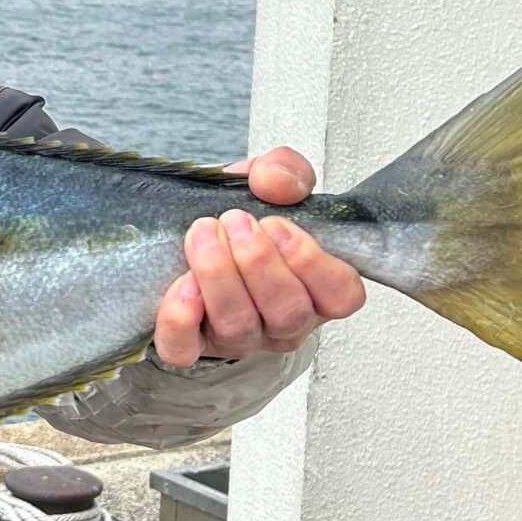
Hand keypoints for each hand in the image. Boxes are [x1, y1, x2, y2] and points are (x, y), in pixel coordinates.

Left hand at [152, 147, 368, 367]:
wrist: (193, 235)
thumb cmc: (244, 220)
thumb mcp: (269, 185)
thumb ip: (285, 173)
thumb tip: (276, 181)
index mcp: (317, 288)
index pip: (341, 296)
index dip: (314, 264)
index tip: (279, 225)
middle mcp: (284, 321)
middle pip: (287, 312)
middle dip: (259, 262)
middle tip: (235, 220)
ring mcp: (240, 338)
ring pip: (238, 326)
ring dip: (219, 275)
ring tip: (204, 233)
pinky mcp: (192, 344)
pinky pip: (186, 348)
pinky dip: (180, 318)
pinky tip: (182, 283)